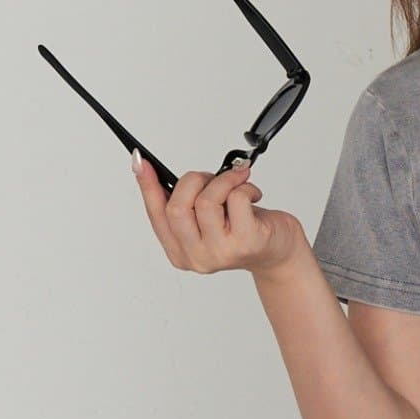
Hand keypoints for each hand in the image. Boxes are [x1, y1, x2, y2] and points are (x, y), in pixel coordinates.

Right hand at [132, 152, 304, 277]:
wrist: (279, 250)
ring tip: (236, 181)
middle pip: (178, 208)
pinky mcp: (247, 242)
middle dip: (193, 180)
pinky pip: (236, 199)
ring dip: (223, 180)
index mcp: (180, 251)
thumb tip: (157, 171)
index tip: (140, 161)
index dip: (147, 185)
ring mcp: (221, 253)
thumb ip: (186, 203)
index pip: (156, 214)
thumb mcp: (208, 218)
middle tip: (211, 176)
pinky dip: (244, 186)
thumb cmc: (244, 228)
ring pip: (206, 201)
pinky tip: (252, 193)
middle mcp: (197, 257)